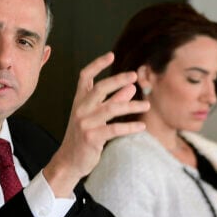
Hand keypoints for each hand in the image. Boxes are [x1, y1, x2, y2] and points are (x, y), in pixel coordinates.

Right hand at [44, 52, 149, 196]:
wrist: (69, 161)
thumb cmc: (84, 136)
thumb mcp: (97, 116)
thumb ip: (113, 101)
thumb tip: (132, 87)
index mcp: (79, 100)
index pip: (85, 76)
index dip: (97, 64)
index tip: (111, 55)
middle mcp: (80, 109)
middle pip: (100, 88)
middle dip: (117, 80)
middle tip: (135, 76)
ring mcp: (84, 123)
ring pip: (111, 109)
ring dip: (131, 105)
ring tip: (147, 104)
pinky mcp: (91, 137)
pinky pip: (114, 129)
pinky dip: (129, 127)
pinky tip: (142, 126)